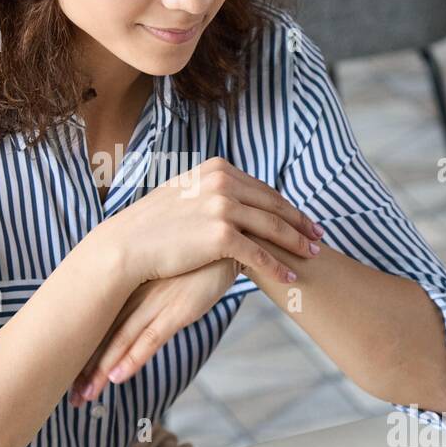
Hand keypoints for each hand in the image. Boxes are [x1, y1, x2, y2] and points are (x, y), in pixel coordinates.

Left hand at [68, 257, 243, 404]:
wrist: (224, 244)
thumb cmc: (192, 262)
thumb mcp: (160, 276)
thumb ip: (141, 294)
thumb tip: (128, 318)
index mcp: (126, 285)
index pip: (97, 324)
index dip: (82, 352)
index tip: (71, 377)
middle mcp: (134, 293)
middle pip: (102, 336)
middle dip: (86, 369)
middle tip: (72, 397)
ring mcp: (154, 301)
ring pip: (120, 341)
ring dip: (102, 371)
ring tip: (87, 395)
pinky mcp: (177, 309)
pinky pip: (150, 338)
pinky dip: (132, 359)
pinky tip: (118, 377)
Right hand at [101, 156, 322, 288]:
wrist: (126, 246)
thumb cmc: (151, 226)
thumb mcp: (184, 193)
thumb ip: (210, 189)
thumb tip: (231, 193)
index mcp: (217, 168)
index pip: (262, 188)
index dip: (285, 205)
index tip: (301, 219)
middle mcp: (223, 182)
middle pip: (273, 205)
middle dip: (299, 222)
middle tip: (319, 236)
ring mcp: (223, 207)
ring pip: (272, 228)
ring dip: (297, 244)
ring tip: (313, 256)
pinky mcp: (221, 235)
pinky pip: (259, 254)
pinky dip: (278, 267)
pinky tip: (291, 278)